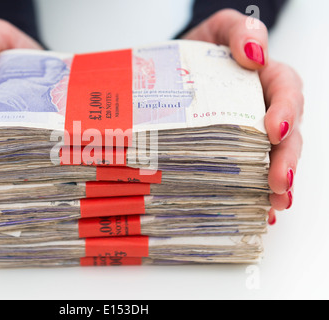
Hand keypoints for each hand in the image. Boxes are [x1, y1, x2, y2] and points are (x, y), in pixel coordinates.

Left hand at [182, 9, 303, 223]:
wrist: (178, 69)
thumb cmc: (202, 50)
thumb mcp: (218, 30)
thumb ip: (239, 31)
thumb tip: (255, 53)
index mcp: (267, 80)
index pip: (286, 93)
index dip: (285, 112)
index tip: (274, 130)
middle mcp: (264, 109)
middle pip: (287, 135)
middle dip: (285, 160)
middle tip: (279, 183)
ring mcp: (251, 134)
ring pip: (273, 159)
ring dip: (276, 184)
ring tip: (273, 205)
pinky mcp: (235, 152)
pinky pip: (250, 173)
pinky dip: (256, 193)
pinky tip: (258, 211)